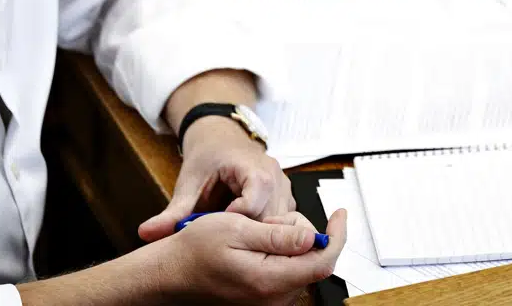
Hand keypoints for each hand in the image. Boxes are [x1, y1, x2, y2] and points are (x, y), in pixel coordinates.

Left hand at [139, 117, 293, 240]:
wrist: (220, 135)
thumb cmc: (207, 157)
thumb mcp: (188, 184)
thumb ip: (172, 213)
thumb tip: (146, 233)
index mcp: (256, 172)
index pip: (254, 209)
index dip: (234, 226)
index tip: (214, 232)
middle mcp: (277, 179)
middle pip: (270, 221)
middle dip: (247, 236)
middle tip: (222, 243)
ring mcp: (285, 188)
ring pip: (279, 225)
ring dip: (256, 235)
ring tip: (233, 240)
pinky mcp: (285, 198)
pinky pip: (282, 222)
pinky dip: (265, 232)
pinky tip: (245, 236)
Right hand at [157, 210, 347, 304]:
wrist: (171, 272)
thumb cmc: (195, 250)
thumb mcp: (236, 229)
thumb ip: (277, 236)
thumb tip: (311, 237)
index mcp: (269, 280)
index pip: (322, 261)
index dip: (337, 236)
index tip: (340, 214)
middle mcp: (273, 298)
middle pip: (311, 259)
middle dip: (299, 232)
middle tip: (267, 221)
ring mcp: (268, 301)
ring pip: (298, 263)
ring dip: (285, 241)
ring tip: (253, 233)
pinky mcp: (263, 298)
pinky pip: (285, 271)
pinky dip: (278, 252)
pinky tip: (254, 245)